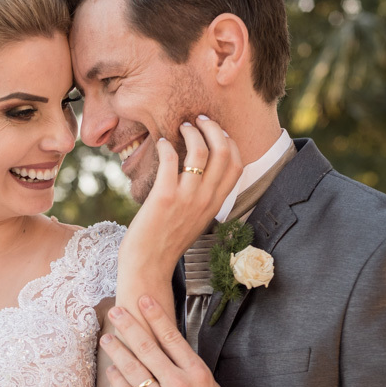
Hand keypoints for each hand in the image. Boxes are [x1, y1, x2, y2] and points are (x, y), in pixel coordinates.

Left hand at [100, 295, 232, 386]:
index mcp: (197, 375)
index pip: (172, 338)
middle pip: (147, 348)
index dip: (155, 316)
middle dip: (129, 326)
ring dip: (116, 350)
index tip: (143, 300)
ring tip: (106, 337)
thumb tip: (175, 349)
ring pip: (132, 369)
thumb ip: (193, 371)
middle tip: (116, 311)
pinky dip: (117, 379)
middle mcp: (177, 385)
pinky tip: (110, 369)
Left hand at [120, 116, 242, 278]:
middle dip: (212, 128)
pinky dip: (167, 145)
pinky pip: (171, 159)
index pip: (237, 165)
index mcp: (216, 204)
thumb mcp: (195, 219)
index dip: (230, 142)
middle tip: (198, 121)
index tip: (217, 132)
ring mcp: (187, 198)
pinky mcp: (164, 196)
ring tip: (181, 127)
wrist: (148, 266)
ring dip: (190, 131)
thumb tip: (200, 172)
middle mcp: (206, 199)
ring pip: (200, 151)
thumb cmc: (167, 242)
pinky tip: (161, 143)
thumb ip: (203, 198)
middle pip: (223, 151)